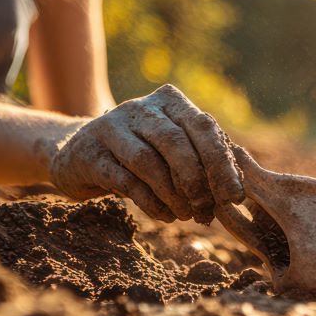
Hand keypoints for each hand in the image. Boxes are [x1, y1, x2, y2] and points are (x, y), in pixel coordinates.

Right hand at [48, 85, 243, 222]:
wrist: (79, 154)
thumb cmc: (140, 155)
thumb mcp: (172, 149)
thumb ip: (202, 159)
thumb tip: (236, 189)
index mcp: (169, 100)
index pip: (203, 127)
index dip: (222, 164)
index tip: (234, 197)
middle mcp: (140, 108)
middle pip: (175, 142)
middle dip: (197, 181)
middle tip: (206, 211)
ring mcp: (110, 128)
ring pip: (148, 162)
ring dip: (173, 195)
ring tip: (187, 215)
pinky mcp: (89, 153)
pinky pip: (125, 181)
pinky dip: (150, 202)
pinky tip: (164, 215)